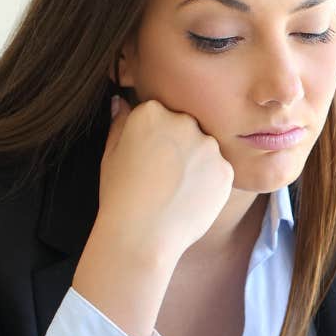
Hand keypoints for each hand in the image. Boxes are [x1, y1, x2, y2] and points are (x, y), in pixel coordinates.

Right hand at [75, 96, 234, 335]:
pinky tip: (189, 199)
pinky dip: (209, 183)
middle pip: (186, 127)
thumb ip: (120, 123)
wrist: (142, 235)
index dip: (154, 138)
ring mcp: (207, 145)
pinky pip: (220, 170)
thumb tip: (121, 100)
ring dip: (196, 164)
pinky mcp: (225, 169)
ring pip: (205, 149)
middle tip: (163, 176)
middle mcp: (183, 121)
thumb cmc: (120, 196)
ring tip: (176, 190)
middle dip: (179, 146)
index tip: (148, 158)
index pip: (160, 114)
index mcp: (151, 111)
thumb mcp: (110, 154)